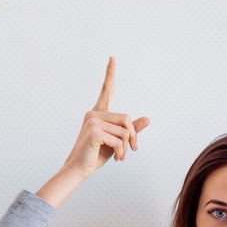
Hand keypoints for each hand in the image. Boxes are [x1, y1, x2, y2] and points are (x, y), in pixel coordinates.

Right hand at [36, 57, 148, 207]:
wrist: (79, 169)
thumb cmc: (96, 154)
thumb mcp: (117, 140)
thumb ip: (130, 129)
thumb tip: (147, 119)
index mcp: (98, 113)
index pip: (106, 90)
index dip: (110, 74)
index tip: (112, 58)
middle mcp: (94, 114)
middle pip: (126, 119)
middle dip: (132, 136)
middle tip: (132, 150)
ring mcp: (92, 121)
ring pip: (125, 131)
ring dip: (126, 147)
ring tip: (120, 157)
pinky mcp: (94, 132)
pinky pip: (119, 140)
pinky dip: (121, 152)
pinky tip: (115, 158)